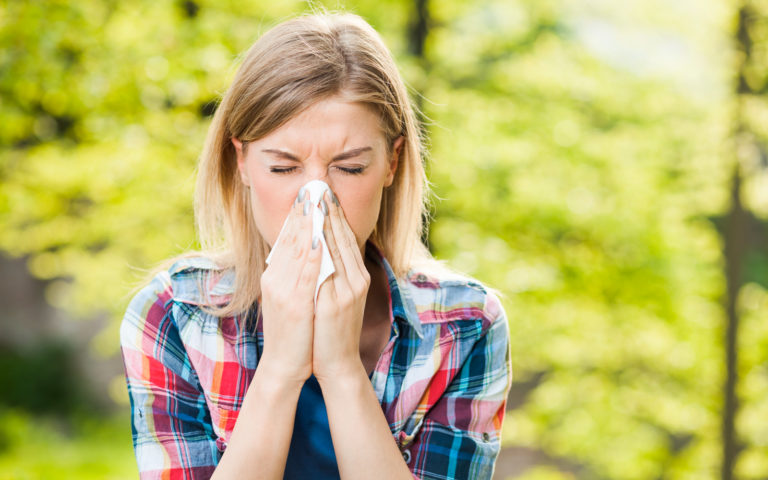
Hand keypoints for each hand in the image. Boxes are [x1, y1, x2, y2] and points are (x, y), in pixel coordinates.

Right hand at [258, 193, 321, 386]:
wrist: (285, 366)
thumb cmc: (294, 333)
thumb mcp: (291, 298)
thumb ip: (296, 275)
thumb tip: (307, 252)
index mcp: (275, 276)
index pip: (287, 239)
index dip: (297, 215)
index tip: (307, 194)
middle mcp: (275, 279)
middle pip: (290, 239)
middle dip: (302, 212)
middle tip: (312, 186)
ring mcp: (283, 291)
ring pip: (297, 250)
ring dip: (307, 224)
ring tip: (315, 201)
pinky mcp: (294, 304)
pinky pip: (305, 273)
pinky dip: (311, 252)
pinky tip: (317, 236)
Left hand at [312, 190, 370, 382]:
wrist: (336, 363)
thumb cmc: (331, 330)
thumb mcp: (336, 297)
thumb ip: (332, 273)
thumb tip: (320, 248)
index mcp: (357, 277)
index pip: (345, 238)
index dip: (335, 214)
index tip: (323, 193)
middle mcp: (356, 280)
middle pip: (343, 237)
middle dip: (330, 211)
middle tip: (319, 186)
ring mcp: (349, 290)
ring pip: (337, 248)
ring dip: (325, 222)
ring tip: (314, 200)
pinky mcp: (338, 302)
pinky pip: (329, 269)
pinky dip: (322, 249)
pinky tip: (313, 233)